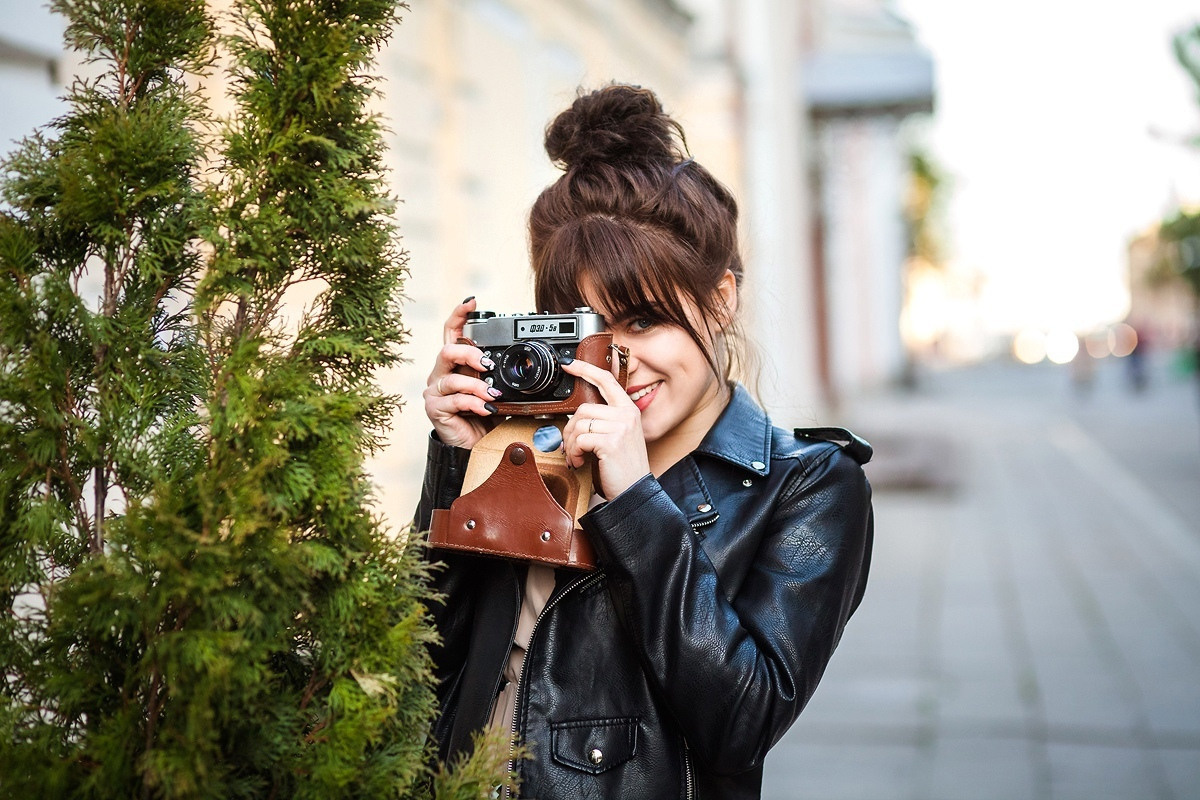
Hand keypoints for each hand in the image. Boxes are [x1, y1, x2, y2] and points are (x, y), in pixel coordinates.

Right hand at [423, 297, 500, 448]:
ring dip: (476, 385)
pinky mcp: (435, 408)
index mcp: (456, 364)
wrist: (474, 447)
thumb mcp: (497, 392)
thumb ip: (502, 378)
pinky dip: (474, 403)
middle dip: (469, 354)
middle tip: (488, 364)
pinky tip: (486, 409)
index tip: (472, 302)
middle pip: (447, 350)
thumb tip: (528, 368)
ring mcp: (436, 391)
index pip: (452, 331)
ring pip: (451, 377)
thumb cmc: (485, 417)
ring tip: (493, 395)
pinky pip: (454, 400)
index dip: (459, 314)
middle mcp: (442, 373)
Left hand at [561, 356, 650, 499]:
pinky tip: (579, 462)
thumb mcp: (618, 436)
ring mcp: (620, 427)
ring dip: (571, 444)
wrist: (634, 491)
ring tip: (577, 456)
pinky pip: (579, 439)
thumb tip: (576, 416)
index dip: (586, 369)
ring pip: (579, 424)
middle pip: (583, 408)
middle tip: (571, 446)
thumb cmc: (623, 467)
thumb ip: (604, 420)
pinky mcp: (611, 442)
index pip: (606, 380)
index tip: (570, 365)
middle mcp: (626, 415)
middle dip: (570, 429)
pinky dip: (573, 453)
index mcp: (629, 410)